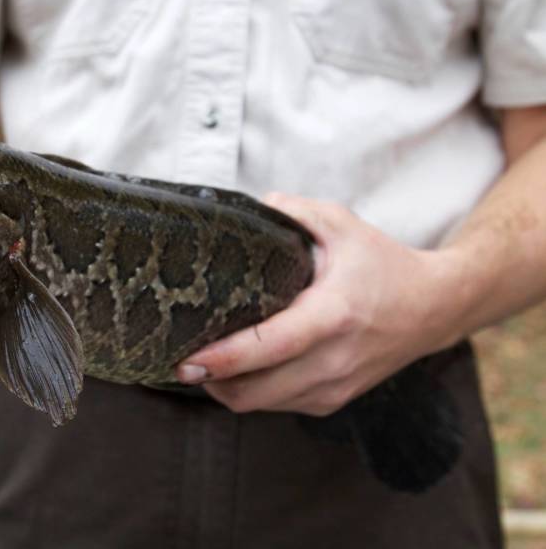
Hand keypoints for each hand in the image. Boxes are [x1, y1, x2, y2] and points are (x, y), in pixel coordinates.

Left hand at [176, 193, 461, 415]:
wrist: (434, 308)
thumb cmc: (383, 264)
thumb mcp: (342, 224)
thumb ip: (293, 211)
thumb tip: (250, 206)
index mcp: (333, 316)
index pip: (269, 347)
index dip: (223, 359)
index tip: (186, 360)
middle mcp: (334, 360)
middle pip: (253, 391)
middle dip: (209, 381)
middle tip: (178, 361)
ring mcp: (334, 387)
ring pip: (260, 404)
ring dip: (226, 389)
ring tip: (203, 363)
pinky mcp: (332, 402)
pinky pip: (277, 406)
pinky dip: (251, 393)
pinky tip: (238, 370)